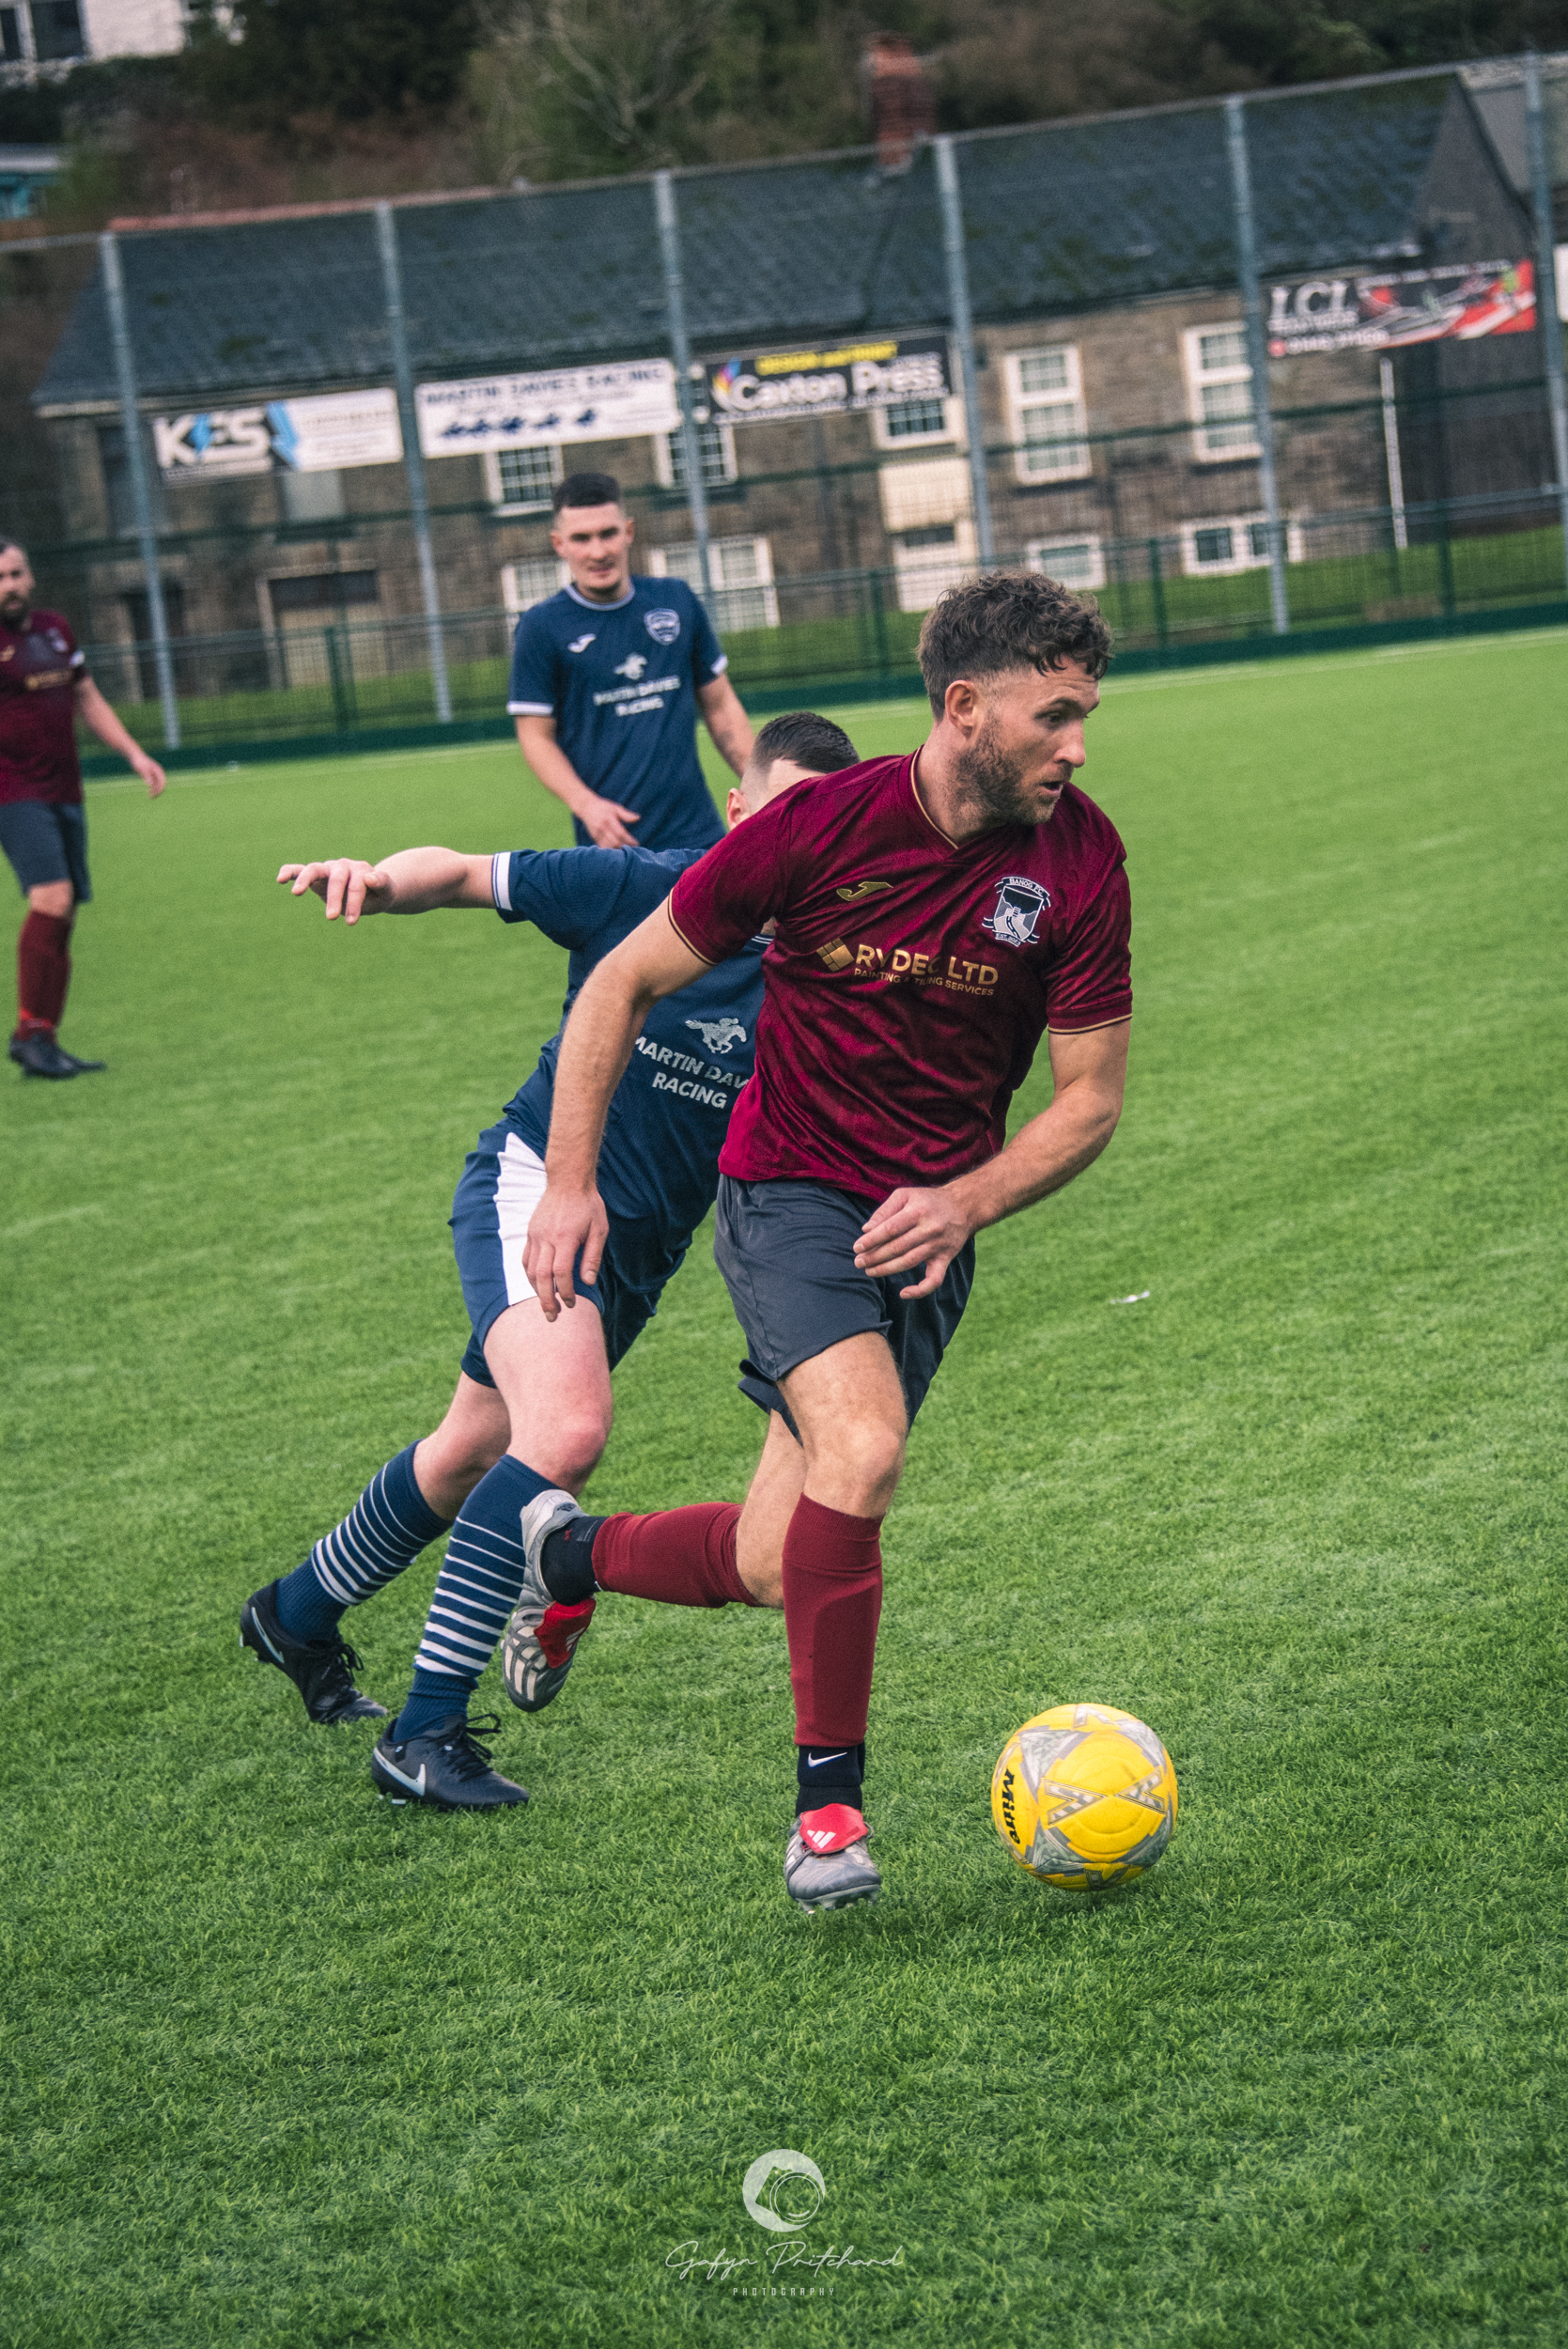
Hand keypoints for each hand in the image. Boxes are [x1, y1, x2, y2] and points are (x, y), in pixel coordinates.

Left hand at [132, 751, 166, 798]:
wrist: (135, 755)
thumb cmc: (138, 762)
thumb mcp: (142, 769)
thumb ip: (147, 776)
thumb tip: (150, 784)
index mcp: (158, 770)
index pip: (162, 781)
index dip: (160, 789)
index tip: (154, 794)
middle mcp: (158, 772)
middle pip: (162, 784)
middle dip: (158, 791)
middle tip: (152, 797)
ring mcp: (155, 773)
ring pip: (158, 784)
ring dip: (156, 791)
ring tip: (150, 796)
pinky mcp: (152, 775)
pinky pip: (155, 783)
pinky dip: (153, 788)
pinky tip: (149, 792)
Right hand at [277, 858, 391, 922]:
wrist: (371, 891)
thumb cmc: (378, 894)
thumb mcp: (386, 892)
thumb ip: (382, 883)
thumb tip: (369, 877)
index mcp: (361, 869)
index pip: (356, 885)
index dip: (354, 903)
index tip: (352, 922)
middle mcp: (342, 866)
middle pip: (337, 879)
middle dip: (334, 898)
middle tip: (331, 918)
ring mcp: (327, 869)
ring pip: (314, 869)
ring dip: (305, 881)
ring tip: (296, 893)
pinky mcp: (315, 875)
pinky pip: (299, 869)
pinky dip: (289, 872)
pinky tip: (280, 879)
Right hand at [523, 1182, 607, 1319]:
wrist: (568, 1181)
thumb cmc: (588, 1206)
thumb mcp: (599, 1229)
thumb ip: (592, 1256)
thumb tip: (588, 1282)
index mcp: (565, 1238)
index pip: (561, 1272)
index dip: (565, 1291)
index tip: (571, 1303)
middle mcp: (546, 1238)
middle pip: (541, 1276)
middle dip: (546, 1299)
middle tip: (552, 1317)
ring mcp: (535, 1235)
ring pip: (529, 1269)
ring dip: (536, 1290)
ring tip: (545, 1304)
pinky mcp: (530, 1233)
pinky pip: (526, 1259)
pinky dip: (530, 1275)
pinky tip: (537, 1285)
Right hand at [579, 795, 641, 849]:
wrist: (586, 807)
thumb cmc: (603, 806)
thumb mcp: (615, 807)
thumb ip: (626, 814)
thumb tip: (638, 818)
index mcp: (608, 819)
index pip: (620, 833)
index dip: (629, 840)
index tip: (636, 844)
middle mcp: (602, 827)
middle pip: (614, 842)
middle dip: (624, 847)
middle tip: (633, 850)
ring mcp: (596, 833)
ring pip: (608, 846)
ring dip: (617, 850)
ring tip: (626, 852)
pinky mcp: (593, 837)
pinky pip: (602, 846)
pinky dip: (610, 850)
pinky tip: (617, 852)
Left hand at [854, 1183, 975, 1299]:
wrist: (963, 1206)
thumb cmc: (927, 1200)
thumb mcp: (905, 1195)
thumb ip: (885, 1211)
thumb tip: (866, 1230)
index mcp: (917, 1211)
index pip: (890, 1229)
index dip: (872, 1240)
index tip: (857, 1248)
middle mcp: (929, 1229)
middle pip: (898, 1247)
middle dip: (875, 1257)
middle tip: (858, 1262)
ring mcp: (938, 1246)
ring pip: (909, 1262)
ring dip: (887, 1269)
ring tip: (870, 1271)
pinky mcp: (946, 1258)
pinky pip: (934, 1279)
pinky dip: (920, 1290)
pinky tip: (903, 1293)